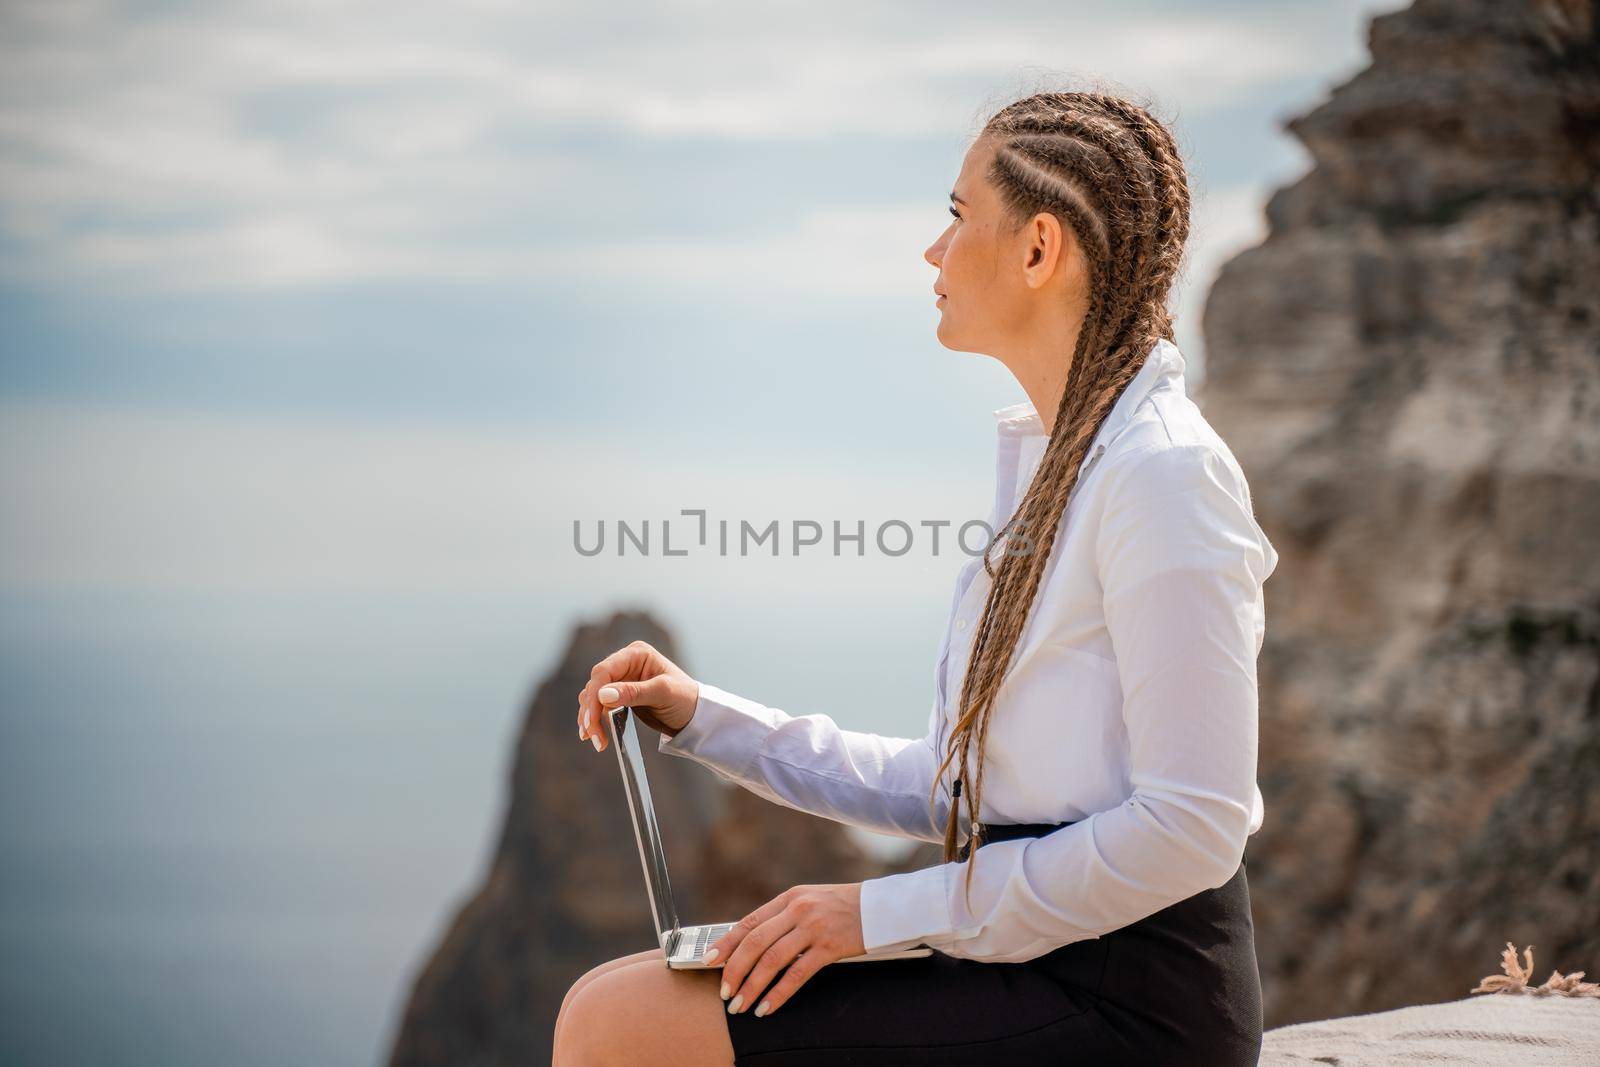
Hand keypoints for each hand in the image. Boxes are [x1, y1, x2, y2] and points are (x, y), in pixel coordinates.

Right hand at [576, 639, 699, 751]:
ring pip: (593, 696)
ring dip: (590, 717)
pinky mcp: (620, 695)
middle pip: (595, 684)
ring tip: (593, 739)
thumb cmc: (685, 698)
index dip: (595, 694)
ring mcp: (622, 679)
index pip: (605, 671)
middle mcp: (626, 663)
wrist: (695, 714)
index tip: (592, 717)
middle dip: (591, 710)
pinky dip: (595, 719)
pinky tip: (593, 734)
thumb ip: (633, 692)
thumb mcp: (663, 693)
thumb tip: (603, 694)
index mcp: (636, 654)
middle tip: (591, 734)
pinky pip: (599, 706)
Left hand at [708, 883, 865, 1017]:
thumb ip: (784, 917)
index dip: (726, 943)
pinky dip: (778, 993)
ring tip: (741, 1004)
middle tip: (725, 992)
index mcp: (789, 897)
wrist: (882, 906)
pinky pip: (797, 974)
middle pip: (755, 943)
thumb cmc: (844, 906)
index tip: (709, 961)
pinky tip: (767, 1007)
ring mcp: (814, 928)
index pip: (749, 922)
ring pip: (772, 960)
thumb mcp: (810, 902)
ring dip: (752, 986)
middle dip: (734, 970)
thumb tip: (752, 944)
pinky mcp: (830, 947)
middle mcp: (798, 910)